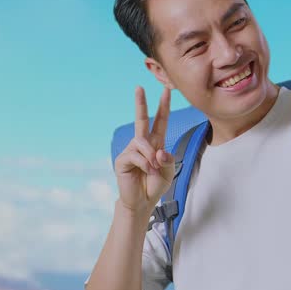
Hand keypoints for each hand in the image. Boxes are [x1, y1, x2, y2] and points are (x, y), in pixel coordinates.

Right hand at [115, 85, 176, 215]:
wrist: (142, 202)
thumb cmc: (154, 185)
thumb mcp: (168, 172)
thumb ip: (167, 160)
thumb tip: (158, 152)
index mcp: (155, 144)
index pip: (159, 121)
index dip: (163, 106)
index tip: (166, 90)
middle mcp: (142, 144)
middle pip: (141, 119)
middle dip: (141, 103)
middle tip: (139, 87)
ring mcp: (131, 150)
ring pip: (142, 142)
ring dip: (151, 157)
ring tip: (153, 170)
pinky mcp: (122, 159)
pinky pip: (135, 155)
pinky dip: (144, 164)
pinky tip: (146, 172)